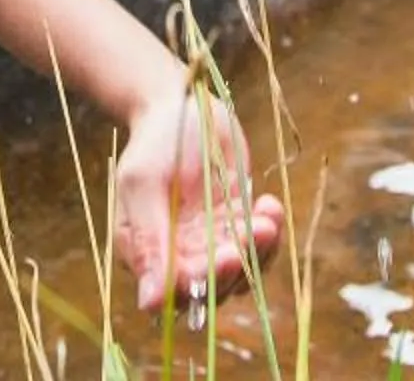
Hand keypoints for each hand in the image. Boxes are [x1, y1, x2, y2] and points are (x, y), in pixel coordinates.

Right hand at [114, 82, 282, 311]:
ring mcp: (209, 244)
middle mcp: (177, 257)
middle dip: (238, 265)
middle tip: (255, 232)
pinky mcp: (235, 227)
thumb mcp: (142, 183)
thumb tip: (151, 305)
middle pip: (213, 287)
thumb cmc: (154, 141)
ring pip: (242, 272)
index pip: (176, 292)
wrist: (180, 107)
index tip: (228, 256)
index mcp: (145, 253)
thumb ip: (149, 241)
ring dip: (259, 250)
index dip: (205, 282)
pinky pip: (258, 248)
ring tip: (267, 219)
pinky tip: (269, 206)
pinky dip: (270, 233)